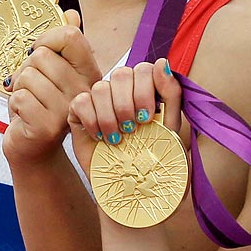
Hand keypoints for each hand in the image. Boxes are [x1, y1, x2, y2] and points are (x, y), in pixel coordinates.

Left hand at [2, 10, 101, 166]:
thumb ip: (63, 43)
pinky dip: (14, 104)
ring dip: (20, 88)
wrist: (34, 146)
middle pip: (41, 56)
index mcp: (89, 72)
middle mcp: (83, 90)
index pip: (71, 36)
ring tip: (29, 101)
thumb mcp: (54, 71)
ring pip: (28, 75)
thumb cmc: (42, 106)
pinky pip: (19, 97)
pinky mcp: (48, 126)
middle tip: (33, 86)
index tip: (40, 50)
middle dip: (27, 69)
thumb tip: (71, 14)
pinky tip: (25, 114)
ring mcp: (68, 109)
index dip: (47, 38)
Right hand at [68, 59, 182, 177]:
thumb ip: (171, 93)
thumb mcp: (171, 125)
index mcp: (146, 87)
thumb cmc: (155, 157)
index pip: (144, 68)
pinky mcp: (79, 112)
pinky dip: (92, 120)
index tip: (148, 116)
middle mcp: (123, 88)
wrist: (133, 188)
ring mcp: (100, 99)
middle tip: (133, 128)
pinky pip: (81, 102)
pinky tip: (101, 138)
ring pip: (101, 88)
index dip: (145, 89)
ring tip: (118, 138)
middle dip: (128, 103)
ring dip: (110, 116)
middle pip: (121, 73)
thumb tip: (163, 62)